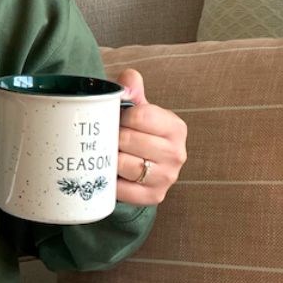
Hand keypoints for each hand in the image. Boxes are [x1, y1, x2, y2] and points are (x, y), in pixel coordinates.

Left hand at [115, 68, 187, 205]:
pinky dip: (110, 182)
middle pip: (129, 140)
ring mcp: (167, 177)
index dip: (120, 116)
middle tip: (105, 138)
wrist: (146, 165)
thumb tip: (125, 86)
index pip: (140, 115)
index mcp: (175, 127)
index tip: (115, 119)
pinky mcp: (154, 196)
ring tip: (105, 153)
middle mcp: (177, 153)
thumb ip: (132, 87)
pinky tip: (107, 173)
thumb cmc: (138, 131)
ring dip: (109, 159)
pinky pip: (122, 190)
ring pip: (124, 165)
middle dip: (111, 137)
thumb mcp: (138, 107)